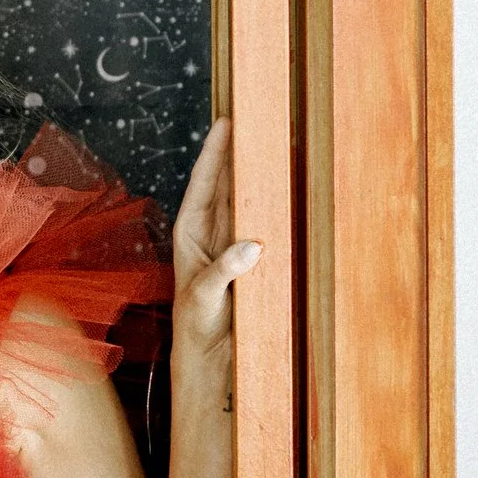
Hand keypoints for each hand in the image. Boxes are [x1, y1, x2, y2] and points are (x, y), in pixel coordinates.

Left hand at [169, 118, 263, 358]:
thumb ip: (224, 272)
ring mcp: (232, 241)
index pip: (203, 183)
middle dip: (238, 152)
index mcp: (190, 232)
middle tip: (256, 120)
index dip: (214, 151)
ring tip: (273, 143)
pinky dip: (273, 202)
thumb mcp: (204, 299)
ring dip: (257, 173)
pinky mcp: (252, 257)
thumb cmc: (197, 326)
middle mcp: (210, 231)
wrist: (211, 357)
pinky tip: (288, 186)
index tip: (225, 122)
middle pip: (225, 182)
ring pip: (245, 197)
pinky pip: (263, 221)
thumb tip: (253, 245)